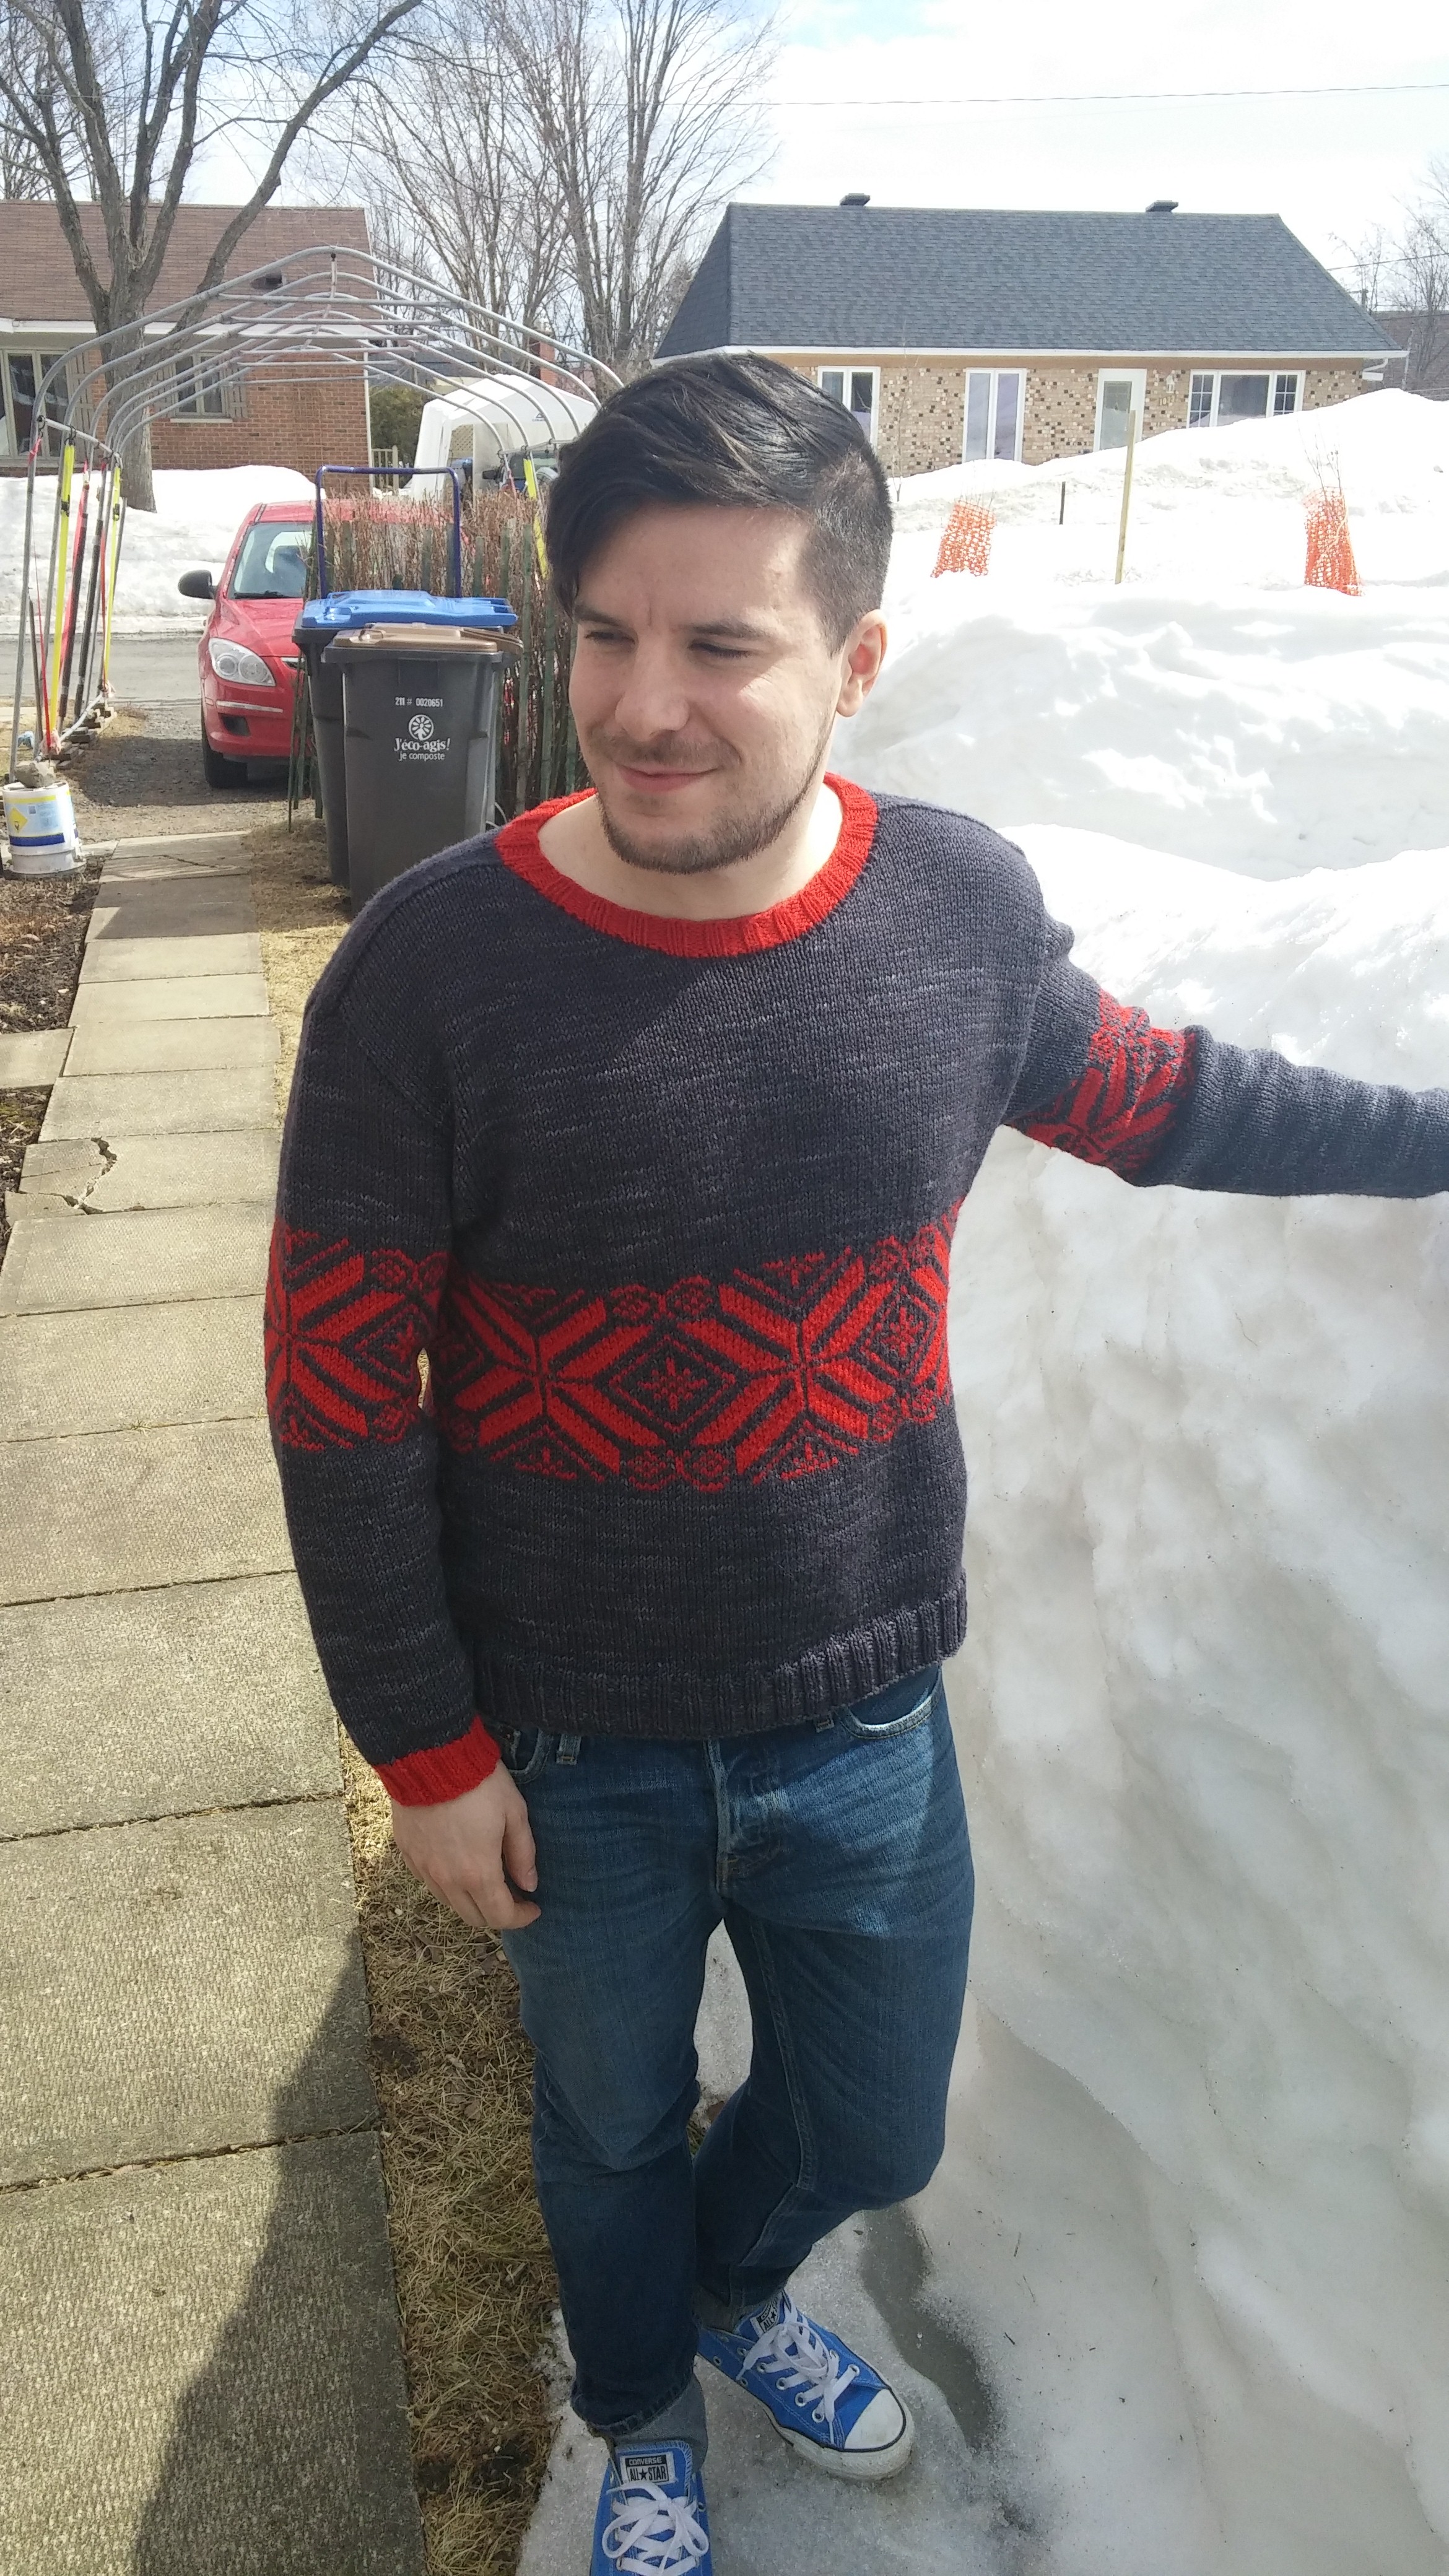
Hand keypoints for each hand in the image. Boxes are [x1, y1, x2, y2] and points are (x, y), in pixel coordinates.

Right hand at [389, 1766, 539, 1931]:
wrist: (431, 1756)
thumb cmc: (479, 1782)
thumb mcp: (514, 1813)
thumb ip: (523, 1854)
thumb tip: (529, 1884)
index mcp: (477, 1873)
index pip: (500, 1916)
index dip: (521, 1917)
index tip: (534, 1907)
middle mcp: (447, 1879)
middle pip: (473, 1916)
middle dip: (497, 1913)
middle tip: (514, 1896)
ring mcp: (423, 1868)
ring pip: (450, 1903)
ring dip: (472, 1901)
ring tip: (488, 1881)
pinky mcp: (408, 1854)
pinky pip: (430, 1883)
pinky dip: (448, 1885)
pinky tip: (459, 1865)